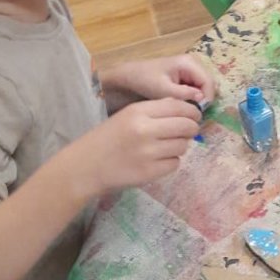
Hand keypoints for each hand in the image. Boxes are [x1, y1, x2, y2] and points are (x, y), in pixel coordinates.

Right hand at [71, 98, 202, 195]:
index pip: (178, 106)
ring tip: (164, 148)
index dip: (192, 111)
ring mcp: (148, 153)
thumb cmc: (107, 139)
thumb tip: (186, 108)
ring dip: (179, 146)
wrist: (85, 166)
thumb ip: (155, 110)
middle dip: (191, 129)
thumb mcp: (127, 116)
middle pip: (186, 126)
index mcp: (138, 112)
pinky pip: (174, 164)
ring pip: (183, 146)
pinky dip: (170, 162)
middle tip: (186, 132)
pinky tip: (156, 161)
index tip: (194, 116)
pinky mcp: (149, 172)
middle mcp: (144, 130)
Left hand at [105, 54, 215, 104]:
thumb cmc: (144, 80)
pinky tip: (183, 105)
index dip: (207, 99)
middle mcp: (193, 63)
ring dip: (198, 100)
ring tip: (187, 110)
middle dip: (203, 99)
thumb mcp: (162, 89)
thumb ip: (183, 94)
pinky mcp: (187, 76)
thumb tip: (202, 100)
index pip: (208, 82)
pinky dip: (193, 98)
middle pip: (209, 84)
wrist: (129, 76)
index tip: (197, 114)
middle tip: (193, 114)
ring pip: (204, 88)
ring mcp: (191, 69)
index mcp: (189, 63)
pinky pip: (197, 89)